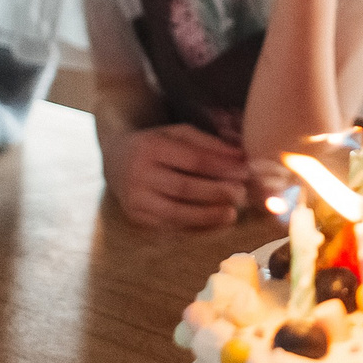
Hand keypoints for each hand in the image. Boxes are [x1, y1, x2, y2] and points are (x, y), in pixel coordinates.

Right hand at [106, 123, 250, 228]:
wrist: (117, 159)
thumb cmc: (159, 144)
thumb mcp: (180, 133)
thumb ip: (210, 144)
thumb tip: (242, 158)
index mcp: (151, 147)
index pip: (192, 160)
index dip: (222, 168)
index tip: (245, 172)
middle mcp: (139, 174)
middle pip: (184, 188)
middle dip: (217, 193)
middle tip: (241, 194)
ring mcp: (135, 199)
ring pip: (175, 213)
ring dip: (208, 216)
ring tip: (232, 214)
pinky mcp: (136, 218)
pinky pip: (169, 227)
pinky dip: (196, 229)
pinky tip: (215, 225)